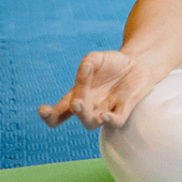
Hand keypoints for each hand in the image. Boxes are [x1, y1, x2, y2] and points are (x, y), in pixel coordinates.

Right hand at [38, 50, 156, 130]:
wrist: (138, 63)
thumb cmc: (112, 63)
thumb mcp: (96, 59)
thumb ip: (87, 64)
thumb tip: (83, 71)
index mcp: (78, 96)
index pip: (58, 113)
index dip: (48, 116)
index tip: (43, 109)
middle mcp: (90, 106)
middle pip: (77, 117)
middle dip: (75, 111)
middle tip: (76, 103)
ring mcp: (106, 109)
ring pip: (92, 122)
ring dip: (87, 118)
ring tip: (83, 107)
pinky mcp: (124, 109)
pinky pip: (116, 122)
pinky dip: (109, 121)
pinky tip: (104, 116)